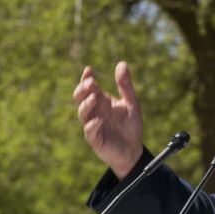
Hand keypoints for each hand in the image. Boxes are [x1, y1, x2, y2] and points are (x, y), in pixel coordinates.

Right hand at [73, 62, 143, 179]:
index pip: (89, 87)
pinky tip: (98, 120)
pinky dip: (92, 125)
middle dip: (83, 89)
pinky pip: (89, 131)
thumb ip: (125, 86)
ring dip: (86, 104)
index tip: (89, 70)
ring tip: (94, 97)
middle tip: (91, 83)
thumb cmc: (130, 126)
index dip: (86, 78)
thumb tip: (122, 63)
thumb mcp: (131, 103)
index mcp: (101, 101)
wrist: (133, 150)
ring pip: (82, 113)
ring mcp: (93, 125)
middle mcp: (94, 111)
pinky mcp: (95, 139)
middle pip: (80, 98)